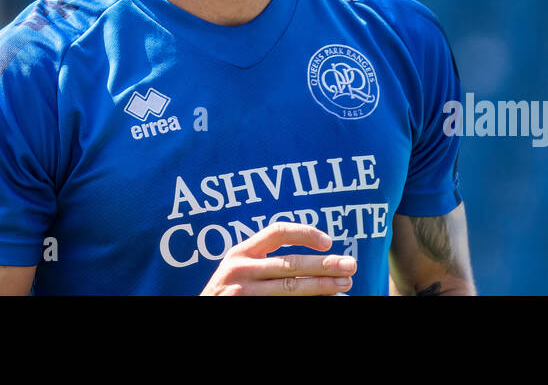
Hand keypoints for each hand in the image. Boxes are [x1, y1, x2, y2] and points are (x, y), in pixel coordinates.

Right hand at [198, 222, 356, 294]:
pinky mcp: (243, 308)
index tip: (329, 242)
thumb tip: (315, 262)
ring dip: (321, 286)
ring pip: (290, 288)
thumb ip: (266, 260)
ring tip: (344, 286)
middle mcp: (240, 268)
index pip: (277, 232)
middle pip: (290, 263)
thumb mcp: (240, 269)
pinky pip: (281, 304)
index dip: (305, 233)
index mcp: (241, 251)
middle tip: (351, 266)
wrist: (196, 314)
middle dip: (325, 265)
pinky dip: (306, 303)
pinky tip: (323, 302)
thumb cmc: (228, 293)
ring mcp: (241, 292)